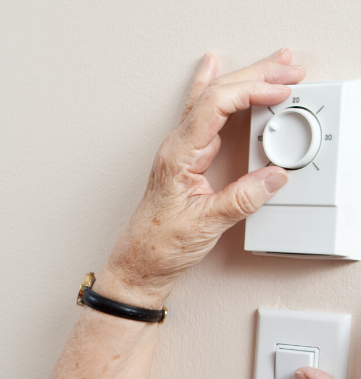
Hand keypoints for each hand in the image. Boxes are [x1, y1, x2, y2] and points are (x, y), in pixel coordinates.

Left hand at [99, 50, 305, 306]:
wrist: (138, 266)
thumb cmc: (157, 247)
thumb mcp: (206, 225)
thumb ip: (241, 199)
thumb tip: (274, 176)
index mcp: (178, 156)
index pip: (215, 105)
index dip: (251, 91)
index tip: (280, 92)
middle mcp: (176, 148)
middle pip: (215, 95)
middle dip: (255, 76)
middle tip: (288, 68)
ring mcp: (179, 152)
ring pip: (210, 101)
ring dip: (244, 80)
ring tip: (272, 65)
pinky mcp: (185, 161)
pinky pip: (204, 115)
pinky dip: (220, 93)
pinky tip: (215, 72)